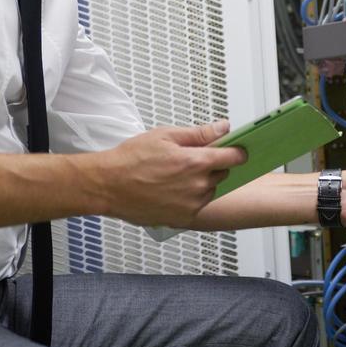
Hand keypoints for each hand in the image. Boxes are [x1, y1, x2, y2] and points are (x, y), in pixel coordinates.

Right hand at [96, 121, 245, 227]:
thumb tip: (223, 127)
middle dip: (212, 165)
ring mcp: (191, 205)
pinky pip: (197, 206)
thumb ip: (199, 133)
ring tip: (174, 175)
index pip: (234, 157)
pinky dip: (190, 198)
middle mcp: (197, 186)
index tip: (237, 149)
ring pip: (210, 190)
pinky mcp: (182, 219)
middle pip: (222, 173)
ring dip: (201, 182)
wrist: (108, 185)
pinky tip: (170, 190)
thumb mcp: (165, 136)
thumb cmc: (131, 159)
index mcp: (196, 162)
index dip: (237, 151)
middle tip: (188, 159)